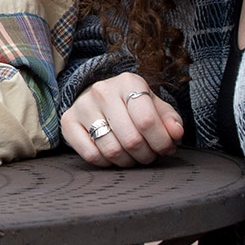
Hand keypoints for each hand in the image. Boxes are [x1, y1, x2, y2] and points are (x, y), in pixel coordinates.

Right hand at [61, 74, 183, 166]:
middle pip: (130, 139)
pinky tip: (113, 156)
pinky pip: (90, 154)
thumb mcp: (155, 106)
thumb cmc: (132, 105)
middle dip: (146, 155)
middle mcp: (102, 91)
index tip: (166, 148)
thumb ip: (170, 120)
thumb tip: (176, 133)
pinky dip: (106, 163)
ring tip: (133, 157)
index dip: (161, 142)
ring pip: (111, 149)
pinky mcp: (68, 121)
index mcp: (128, 82)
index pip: (147, 121)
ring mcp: (82, 106)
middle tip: (149, 155)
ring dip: (128, 161)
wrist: (99, 97)